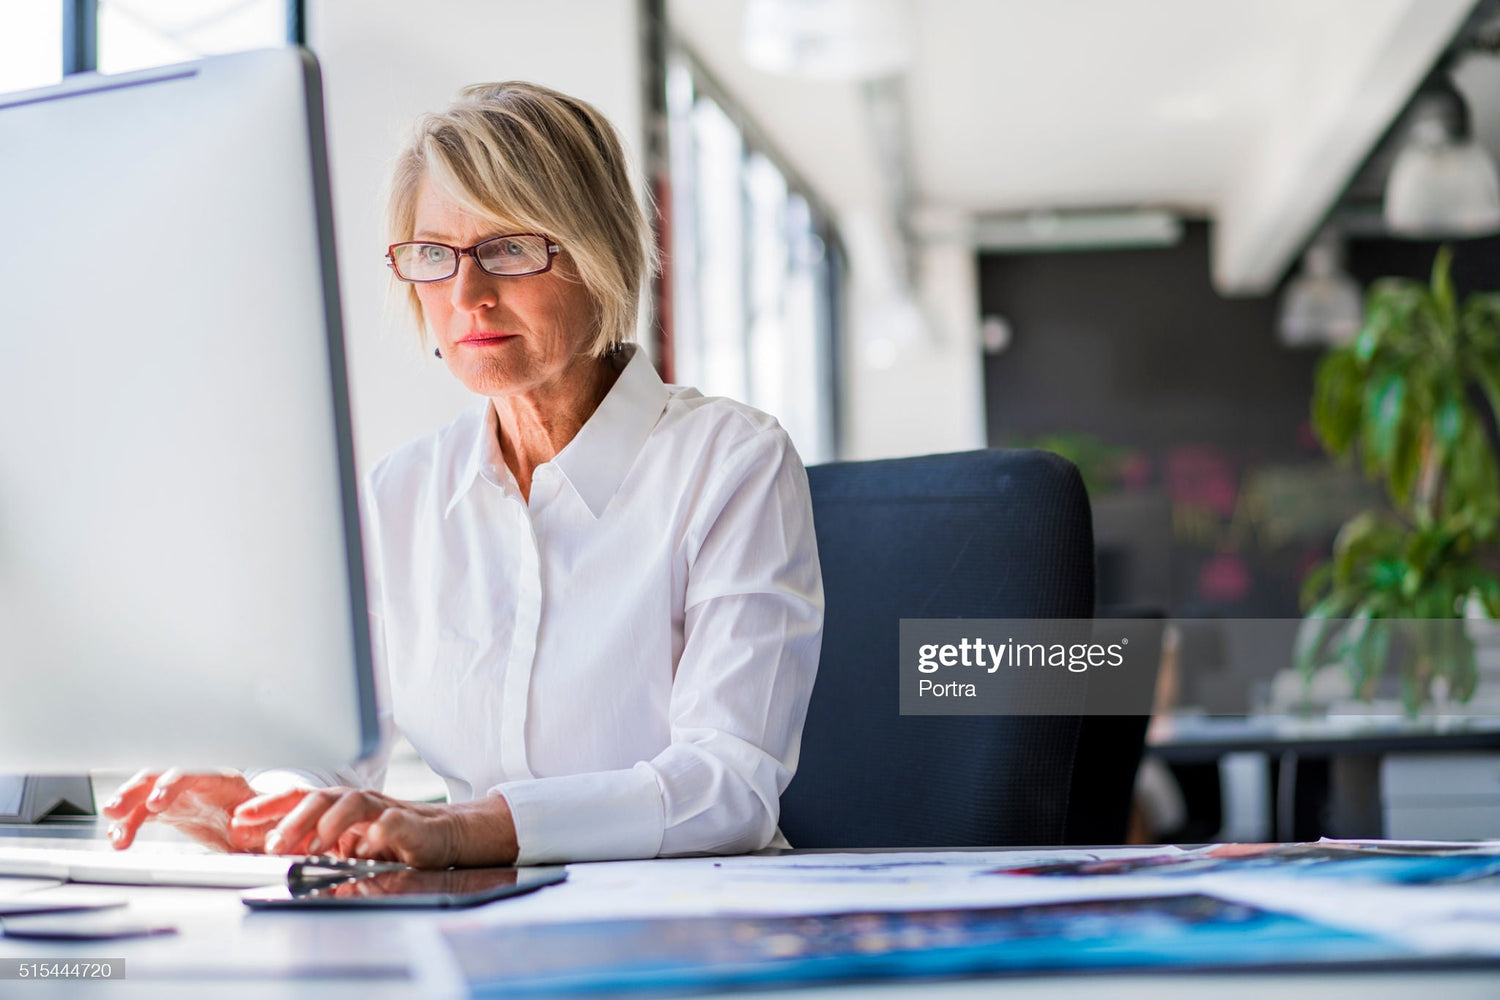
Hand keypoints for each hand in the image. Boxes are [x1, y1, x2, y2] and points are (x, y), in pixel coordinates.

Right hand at [100, 769, 283, 852]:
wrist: (258, 826)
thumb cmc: (263, 822)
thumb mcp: (265, 827)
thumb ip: (255, 830)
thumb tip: (242, 832)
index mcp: (224, 780)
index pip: (195, 774)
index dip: (172, 785)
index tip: (155, 802)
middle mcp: (197, 781)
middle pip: (161, 776)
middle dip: (136, 791)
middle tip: (116, 809)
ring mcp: (179, 793)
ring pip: (145, 793)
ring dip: (125, 808)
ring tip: (113, 830)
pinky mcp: (168, 808)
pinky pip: (142, 812)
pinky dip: (128, 823)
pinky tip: (117, 836)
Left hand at [233, 788, 518, 868]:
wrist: (449, 835)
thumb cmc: (398, 840)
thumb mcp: (352, 844)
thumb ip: (320, 845)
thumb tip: (280, 854)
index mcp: (342, 806)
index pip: (301, 796)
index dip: (270, 805)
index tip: (241, 818)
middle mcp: (361, 803)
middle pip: (322, 796)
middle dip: (294, 818)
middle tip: (275, 844)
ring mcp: (386, 811)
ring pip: (354, 802)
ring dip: (331, 822)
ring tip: (316, 845)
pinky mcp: (412, 825)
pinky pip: (393, 823)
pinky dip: (378, 832)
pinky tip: (365, 847)